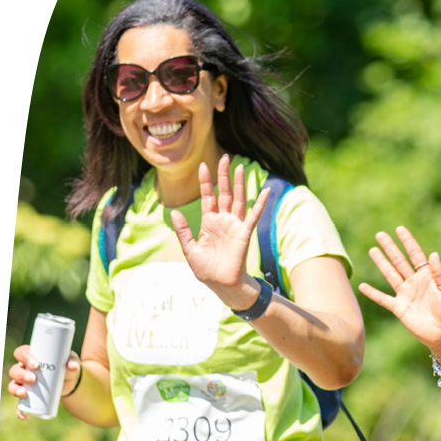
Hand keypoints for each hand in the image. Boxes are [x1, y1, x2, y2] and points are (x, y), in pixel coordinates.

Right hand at [8, 345, 80, 420]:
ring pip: (13, 385)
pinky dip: (20, 410)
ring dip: (16, 390)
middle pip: (15, 370)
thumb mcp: (71, 360)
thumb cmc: (67, 365)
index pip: (21, 353)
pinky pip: (19, 404)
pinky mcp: (28, 396)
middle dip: (21, 375)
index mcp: (32, 357)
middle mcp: (24, 369)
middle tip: (33, 379)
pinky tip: (24, 415)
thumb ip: (73, 362)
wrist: (71, 381)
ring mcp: (24, 383)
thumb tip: (73, 367)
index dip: (24, 357)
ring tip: (25, 394)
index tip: (35, 364)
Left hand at [171, 156, 268, 309]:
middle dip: (223, 175)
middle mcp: (223, 220)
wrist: (220, 283)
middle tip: (224, 157)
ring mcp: (234, 225)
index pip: (208, 197)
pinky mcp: (244, 233)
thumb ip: (183, 229)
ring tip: (239, 166)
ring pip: (238, 199)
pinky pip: (253, 216)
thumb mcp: (189, 248)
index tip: (202, 166)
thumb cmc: (205, 269)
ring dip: (239, 183)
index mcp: (209, 222)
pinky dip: (259, 204)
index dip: (205, 182)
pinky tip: (265, 191)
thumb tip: (175, 211)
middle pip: (224, 193)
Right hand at [358, 226, 440, 354]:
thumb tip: (433, 253)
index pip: (415, 254)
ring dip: (381, 263)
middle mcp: (415, 282)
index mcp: (428, 275)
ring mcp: (406, 294)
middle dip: (390, 247)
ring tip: (372, 250)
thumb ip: (439, 272)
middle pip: (399, 260)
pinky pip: (383, 298)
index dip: (408, 241)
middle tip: (380, 234)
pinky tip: (362, 286)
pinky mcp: (399, 308)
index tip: (399, 229)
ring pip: (390, 274)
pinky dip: (372, 293)